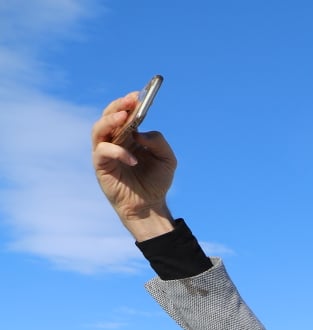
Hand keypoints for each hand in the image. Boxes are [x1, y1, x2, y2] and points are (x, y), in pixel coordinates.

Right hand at [90, 92, 176, 240]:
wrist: (150, 206)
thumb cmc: (156, 181)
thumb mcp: (168, 159)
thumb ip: (159, 142)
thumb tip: (141, 132)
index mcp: (129, 135)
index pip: (125, 113)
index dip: (129, 102)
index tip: (138, 94)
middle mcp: (114, 140)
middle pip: (108, 116)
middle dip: (118, 106)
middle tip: (130, 101)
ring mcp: (105, 152)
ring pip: (99, 129)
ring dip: (110, 120)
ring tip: (124, 117)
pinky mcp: (100, 165)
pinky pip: (103, 151)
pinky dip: (117, 151)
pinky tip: (133, 159)